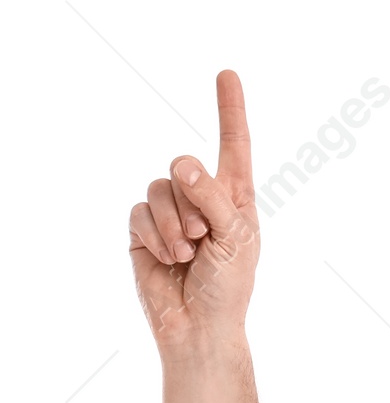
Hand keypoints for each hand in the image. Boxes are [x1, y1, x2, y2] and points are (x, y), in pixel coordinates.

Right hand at [129, 69, 258, 352]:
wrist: (199, 328)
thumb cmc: (229, 288)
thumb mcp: (236, 240)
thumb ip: (214, 198)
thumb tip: (183, 165)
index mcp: (235, 198)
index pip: (233, 146)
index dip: (230, 110)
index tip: (227, 74)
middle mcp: (202, 199)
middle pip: (184, 168)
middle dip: (193, 204)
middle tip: (205, 239)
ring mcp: (171, 213)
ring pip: (159, 188)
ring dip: (174, 224)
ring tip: (188, 255)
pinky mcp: (144, 230)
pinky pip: (139, 212)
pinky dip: (154, 235)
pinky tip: (168, 259)